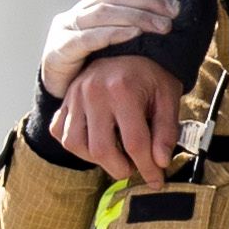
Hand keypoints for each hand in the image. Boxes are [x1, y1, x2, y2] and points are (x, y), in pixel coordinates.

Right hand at [38, 0, 179, 91]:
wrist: (57, 93)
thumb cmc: (89, 69)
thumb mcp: (111, 43)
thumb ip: (130, 27)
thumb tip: (168, 17)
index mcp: (89, 5)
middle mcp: (76, 12)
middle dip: (148, 0)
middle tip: (174, 11)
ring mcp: (65, 29)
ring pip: (103, 12)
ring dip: (138, 16)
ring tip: (163, 25)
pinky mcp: (60, 50)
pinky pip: (89, 38)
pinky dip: (114, 33)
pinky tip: (135, 34)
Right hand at [52, 54, 185, 185]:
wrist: (130, 47)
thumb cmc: (151, 74)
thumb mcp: (168, 98)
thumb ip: (166, 131)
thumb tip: (160, 162)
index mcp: (123, 90)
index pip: (135, 143)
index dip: (147, 168)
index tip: (156, 181)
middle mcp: (94, 92)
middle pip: (102, 149)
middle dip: (121, 169)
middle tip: (134, 168)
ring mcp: (75, 95)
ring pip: (76, 144)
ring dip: (96, 159)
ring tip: (115, 155)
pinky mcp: (65, 99)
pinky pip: (60, 132)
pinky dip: (76, 143)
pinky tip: (94, 141)